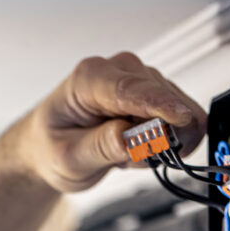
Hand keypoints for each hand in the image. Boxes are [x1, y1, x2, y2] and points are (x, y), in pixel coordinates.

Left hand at [21, 52, 206, 192]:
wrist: (48, 148)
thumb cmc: (52, 147)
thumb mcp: (68, 158)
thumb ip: (100, 147)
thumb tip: (130, 139)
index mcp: (88, 79)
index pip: (131, 89)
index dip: (160, 104)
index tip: (182, 119)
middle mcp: (117, 70)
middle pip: (161, 96)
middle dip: (158, 134)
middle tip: (128, 160)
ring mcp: (139, 79)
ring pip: (177, 108)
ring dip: (159, 140)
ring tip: (124, 155)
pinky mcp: (154, 93)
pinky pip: (179, 118)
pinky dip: (164, 139)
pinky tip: (137, 147)